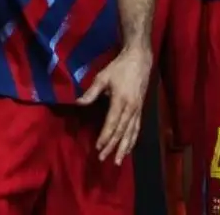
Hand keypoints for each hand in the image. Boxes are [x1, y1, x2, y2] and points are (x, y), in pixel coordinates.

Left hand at [80, 46, 152, 163]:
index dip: (105, 136)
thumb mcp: (103, 76)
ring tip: (119, 161)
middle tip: (103, 159)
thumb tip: (78, 103)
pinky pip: (137, 127)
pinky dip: (133, 139)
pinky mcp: (141, 109)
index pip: (112, 123)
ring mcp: (137, 109)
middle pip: (121, 131)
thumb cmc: (119, 67)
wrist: (140, 59)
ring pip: (131, 132)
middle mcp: (131, 108)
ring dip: (125, 148)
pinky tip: (129, 148)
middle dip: (113, 146)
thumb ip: (91, 92)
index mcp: (121, 100)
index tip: (98, 147)